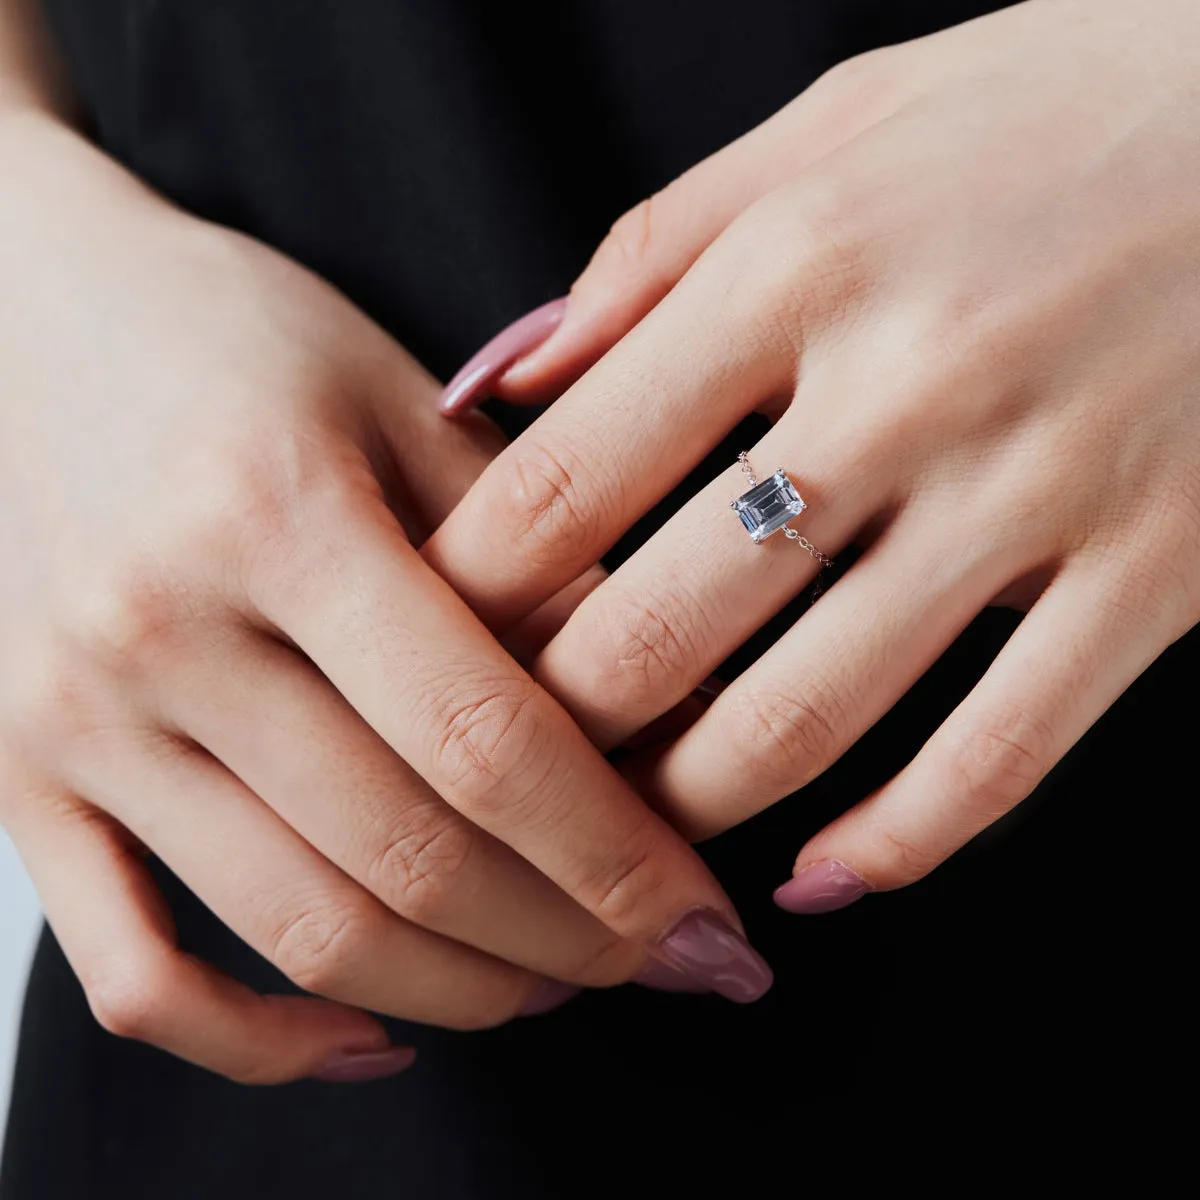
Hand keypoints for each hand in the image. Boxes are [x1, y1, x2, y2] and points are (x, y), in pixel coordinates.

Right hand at [0, 114, 771, 1083]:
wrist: (21, 315)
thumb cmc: (229, 338)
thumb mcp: (392, 392)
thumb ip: (523, 543)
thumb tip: (657, 695)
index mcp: (270, 510)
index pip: (484, 737)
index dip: (617, 855)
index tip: (704, 919)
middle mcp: (157, 629)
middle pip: (407, 854)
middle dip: (570, 938)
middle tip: (665, 959)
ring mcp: (72, 721)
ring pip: (299, 930)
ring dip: (460, 990)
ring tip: (560, 984)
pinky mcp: (20, 779)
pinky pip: (130, 972)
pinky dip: (258, 1040)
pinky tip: (368, 1032)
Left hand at [428, 0, 1199, 908]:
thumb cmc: (1045, 114)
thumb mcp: (831, 130)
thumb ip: (650, 255)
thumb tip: (497, 380)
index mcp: (795, 269)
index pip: (565, 478)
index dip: (474, 594)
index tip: (438, 649)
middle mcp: (904, 386)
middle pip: (660, 624)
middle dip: (561, 727)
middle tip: (521, 765)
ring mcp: (1037, 490)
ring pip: (809, 712)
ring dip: (692, 804)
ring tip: (638, 835)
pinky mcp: (1159, 572)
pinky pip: (1003, 756)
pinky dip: (898, 843)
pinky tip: (820, 879)